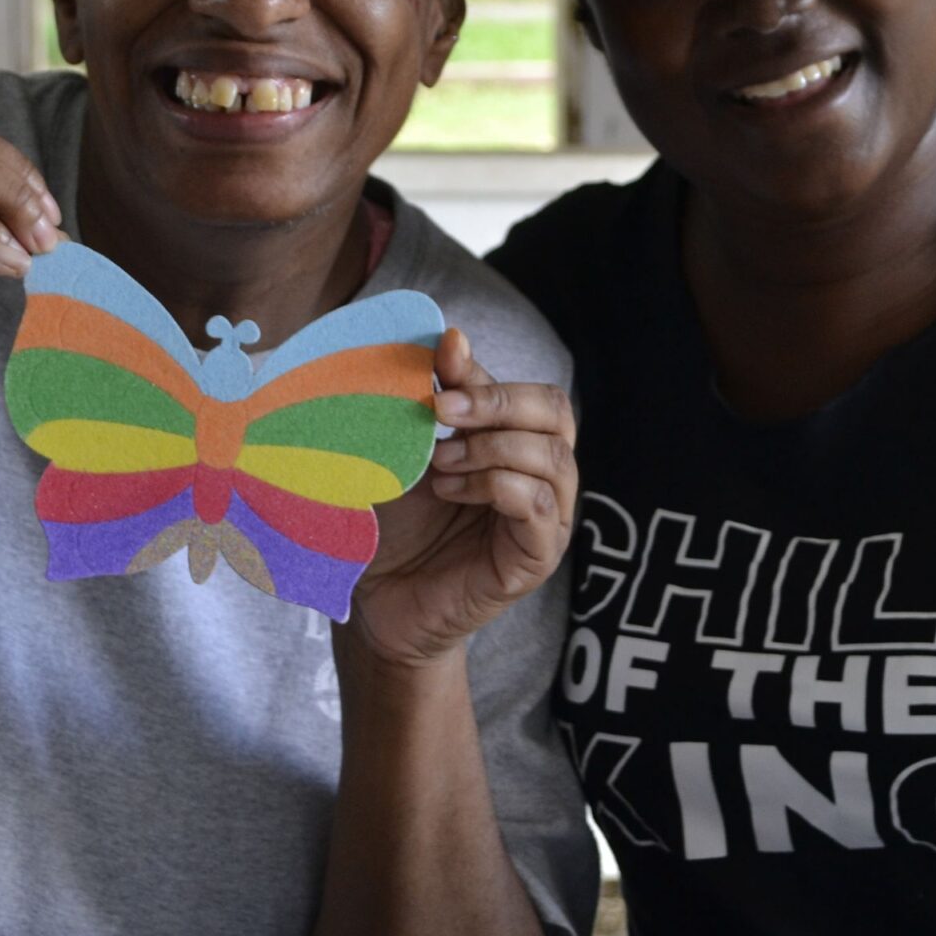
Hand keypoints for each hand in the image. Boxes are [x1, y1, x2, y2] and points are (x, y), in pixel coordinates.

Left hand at [344, 329, 576, 670]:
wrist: (377, 598)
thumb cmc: (398, 521)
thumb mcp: (413, 449)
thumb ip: (438, 397)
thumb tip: (453, 336)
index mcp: (523, 447)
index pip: (534, 394)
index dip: (491, 375)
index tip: (441, 363)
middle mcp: (545, 480)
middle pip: (558, 415)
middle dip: (498, 403)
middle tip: (440, 412)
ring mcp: (547, 522)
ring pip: (552, 459)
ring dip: (490, 448)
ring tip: (438, 464)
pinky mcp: (536, 560)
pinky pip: (538, 506)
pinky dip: (495, 486)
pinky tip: (451, 491)